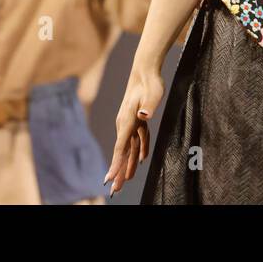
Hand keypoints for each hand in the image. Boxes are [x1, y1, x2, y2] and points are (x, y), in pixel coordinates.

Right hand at [104, 64, 164, 196]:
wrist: (145, 70)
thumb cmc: (150, 82)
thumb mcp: (153, 93)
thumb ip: (149, 105)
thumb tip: (144, 116)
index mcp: (127, 120)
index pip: (120, 147)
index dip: (115, 165)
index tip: (109, 180)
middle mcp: (126, 123)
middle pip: (122, 152)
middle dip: (118, 172)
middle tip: (114, 190)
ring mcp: (130, 122)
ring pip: (129, 148)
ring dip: (128, 164)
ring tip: (126, 181)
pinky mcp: (137, 119)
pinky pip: (137, 139)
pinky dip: (140, 149)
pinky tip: (142, 159)